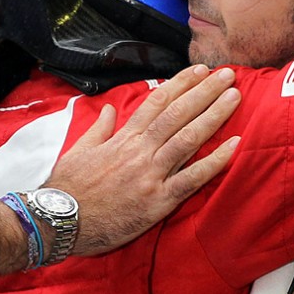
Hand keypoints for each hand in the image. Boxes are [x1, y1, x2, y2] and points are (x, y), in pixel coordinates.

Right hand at [44, 65, 241, 256]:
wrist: (58, 223)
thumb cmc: (67, 189)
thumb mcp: (78, 150)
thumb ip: (99, 129)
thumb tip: (109, 110)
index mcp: (123, 138)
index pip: (157, 102)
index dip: (181, 83)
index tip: (200, 70)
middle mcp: (140, 151)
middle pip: (178, 114)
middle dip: (205, 91)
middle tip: (227, 74)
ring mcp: (150, 175)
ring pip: (188, 139)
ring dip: (214, 116)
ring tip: (234, 98)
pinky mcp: (157, 202)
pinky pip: (191, 179)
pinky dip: (214, 162)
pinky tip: (234, 147)